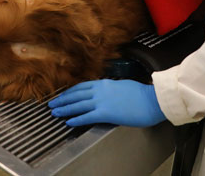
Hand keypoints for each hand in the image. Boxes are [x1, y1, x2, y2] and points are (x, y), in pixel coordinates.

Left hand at [48, 79, 165, 126]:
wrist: (151, 99)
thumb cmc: (142, 94)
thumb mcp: (123, 85)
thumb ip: (111, 88)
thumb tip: (107, 92)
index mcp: (105, 83)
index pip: (82, 86)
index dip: (70, 91)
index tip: (63, 95)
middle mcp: (100, 90)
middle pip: (76, 95)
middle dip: (62, 100)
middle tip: (52, 104)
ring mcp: (102, 101)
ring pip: (78, 105)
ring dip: (64, 109)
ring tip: (55, 112)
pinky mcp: (105, 113)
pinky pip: (86, 117)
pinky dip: (76, 119)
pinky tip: (68, 122)